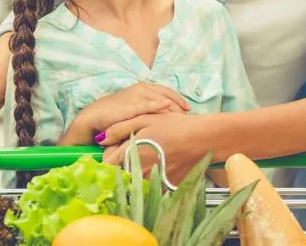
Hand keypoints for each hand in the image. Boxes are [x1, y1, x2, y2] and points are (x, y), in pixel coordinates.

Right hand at [63, 83, 190, 144]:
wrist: (93, 118)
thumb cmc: (113, 115)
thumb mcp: (133, 110)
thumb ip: (146, 110)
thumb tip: (163, 117)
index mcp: (142, 88)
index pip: (166, 91)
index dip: (178, 99)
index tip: (188, 109)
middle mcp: (141, 89)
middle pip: (166, 95)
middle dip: (179, 105)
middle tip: (189, 117)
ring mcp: (136, 96)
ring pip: (160, 100)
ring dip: (173, 108)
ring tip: (183, 118)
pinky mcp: (130, 106)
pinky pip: (148, 105)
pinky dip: (159, 105)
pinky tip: (168, 106)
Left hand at [99, 113, 217, 183]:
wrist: (204, 139)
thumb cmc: (175, 126)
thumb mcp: (146, 119)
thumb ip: (120, 128)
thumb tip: (101, 138)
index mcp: (132, 153)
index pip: (108, 161)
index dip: (107, 154)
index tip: (111, 148)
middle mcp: (140, 170)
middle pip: (120, 171)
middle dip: (120, 162)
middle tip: (130, 149)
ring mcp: (153, 181)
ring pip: (134, 179)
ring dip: (134, 170)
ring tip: (146, 154)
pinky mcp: (165, 187)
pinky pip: (150, 184)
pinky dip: (149, 176)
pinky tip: (158, 162)